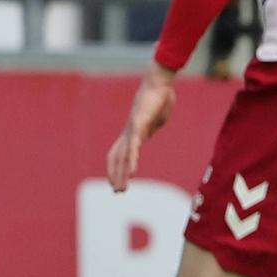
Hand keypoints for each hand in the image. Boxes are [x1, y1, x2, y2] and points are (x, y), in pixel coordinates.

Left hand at [107, 64, 177, 191]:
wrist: (160, 83)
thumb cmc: (160, 98)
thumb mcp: (156, 118)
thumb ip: (152, 126)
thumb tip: (152, 128)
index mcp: (133, 132)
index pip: (119, 153)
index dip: (117, 168)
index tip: (118, 181)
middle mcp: (128, 132)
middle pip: (118, 158)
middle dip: (116, 175)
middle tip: (117, 192)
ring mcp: (131, 130)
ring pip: (123, 157)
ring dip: (121, 174)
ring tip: (121, 190)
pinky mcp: (138, 126)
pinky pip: (133, 147)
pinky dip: (131, 161)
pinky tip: (131, 173)